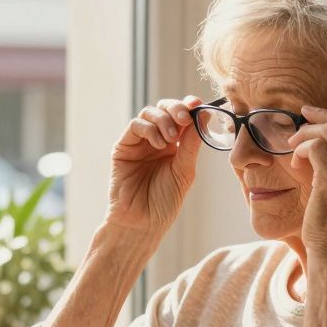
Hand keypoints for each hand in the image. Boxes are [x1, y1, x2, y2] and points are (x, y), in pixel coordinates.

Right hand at [105, 96, 203, 237]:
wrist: (142, 222)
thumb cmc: (164, 202)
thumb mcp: (185, 171)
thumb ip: (191, 144)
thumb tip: (203, 116)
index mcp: (175, 146)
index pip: (181, 117)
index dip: (189, 107)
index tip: (198, 104)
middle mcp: (157, 140)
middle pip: (165, 109)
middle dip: (176, 108)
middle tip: (185, 118)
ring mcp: (139, 143)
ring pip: (150, 113)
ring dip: (164, 120)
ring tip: (171, 138)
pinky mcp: (123, 147)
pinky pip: (135, 125)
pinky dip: (149, 129)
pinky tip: (158, 144)